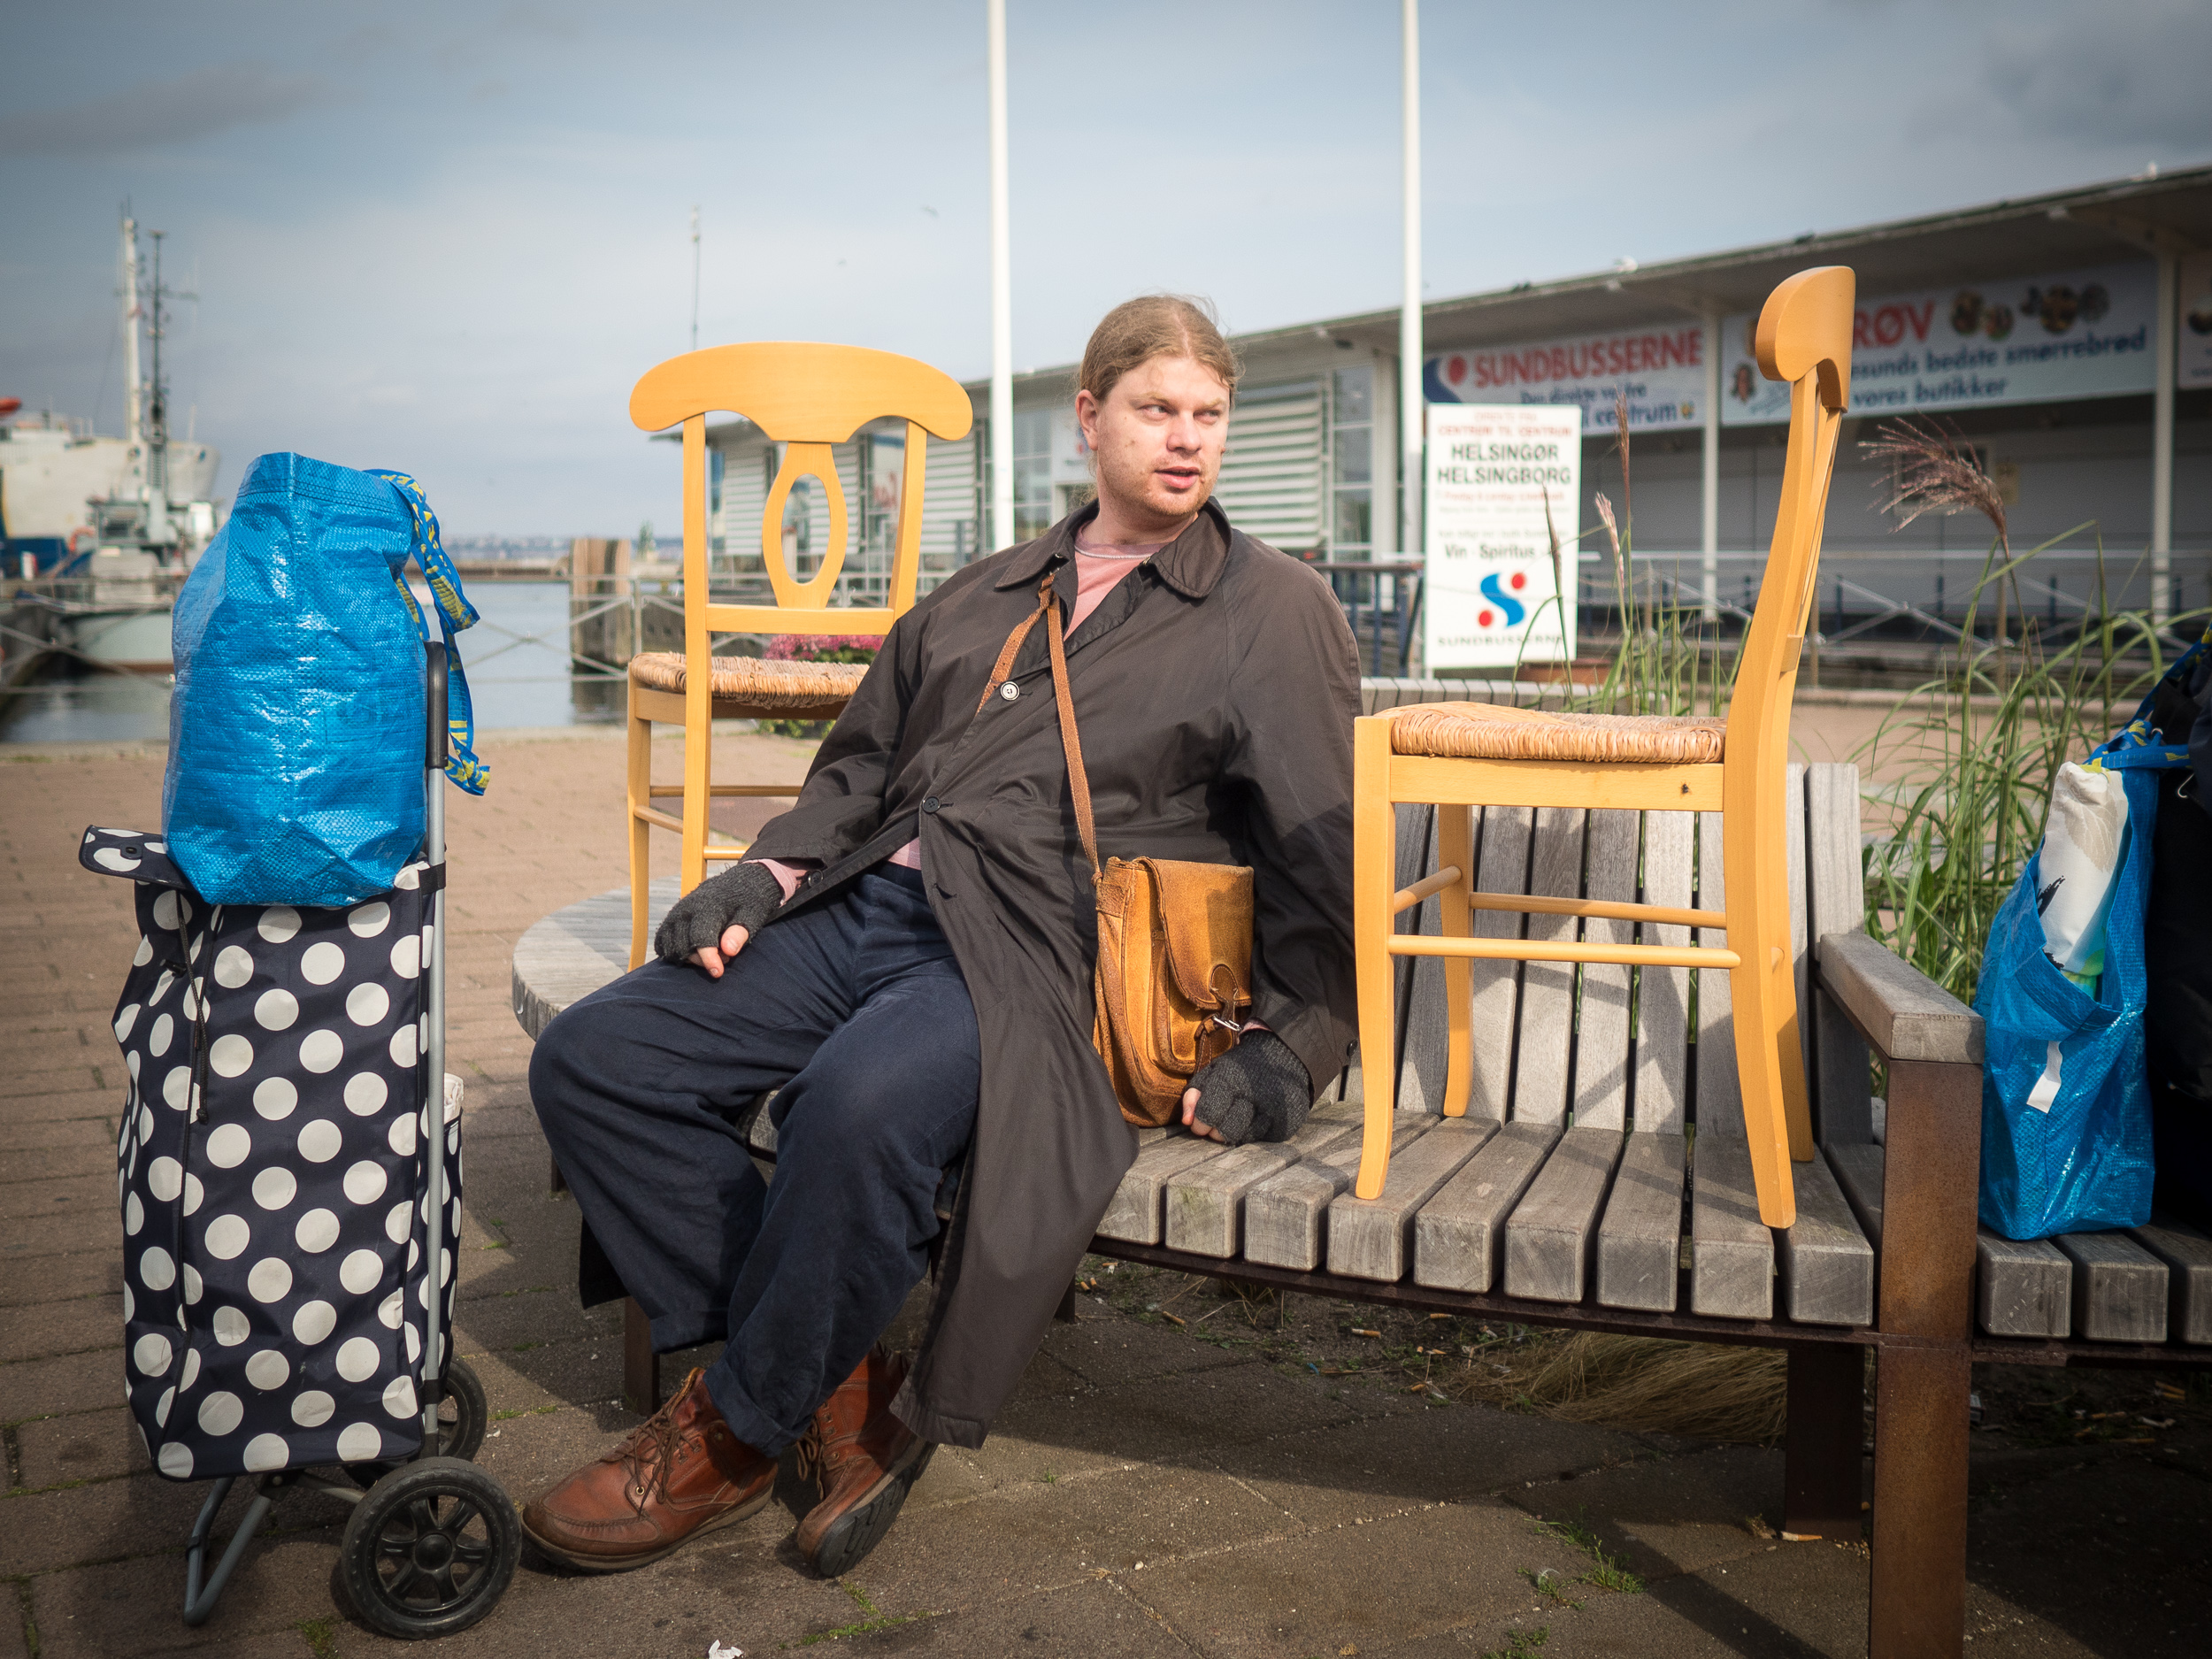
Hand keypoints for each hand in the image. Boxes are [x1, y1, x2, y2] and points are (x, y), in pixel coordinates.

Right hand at [654, 861, 784, 975]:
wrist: (739, 882)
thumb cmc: (748, 902)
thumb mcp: (751, 915)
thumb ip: (739, 933)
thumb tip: (728, 951)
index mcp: (708, 906)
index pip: (701, 938)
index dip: (708, 959)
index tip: (718, 973)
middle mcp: (686, 908)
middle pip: (684, 947)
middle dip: (703, 960)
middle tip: (725, 956)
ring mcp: (676, 913)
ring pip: (672, 947)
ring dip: (690, 958)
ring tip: (713, 952)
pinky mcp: (671, 918)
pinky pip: (662, 943)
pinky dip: (674, 952)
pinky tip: (695, 952)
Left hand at [1180, 1030, 1311, 1146]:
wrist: (1284, 1056)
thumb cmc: (1240, 1068)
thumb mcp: (1213, 1072)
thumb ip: (1194, 1094)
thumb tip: (1186, 1121)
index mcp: (1233, 1078)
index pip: (1210, 1111)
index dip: (1200, 1123)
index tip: (1198, 1125)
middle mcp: (1256, 1094)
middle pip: (1227, 1130)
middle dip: (1215, 1132)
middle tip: (1215, 1127)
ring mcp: (1275, 1110)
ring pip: (1244, 1137)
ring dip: (1235, 1132)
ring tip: (1236, 1117)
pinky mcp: (1287, 1122)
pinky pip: (1262, 1138)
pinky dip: (1254, 1131)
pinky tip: (1255, 1118)